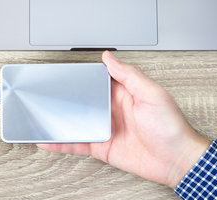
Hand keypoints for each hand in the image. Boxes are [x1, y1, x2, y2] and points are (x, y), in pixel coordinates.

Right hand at [38, 51, 210, 188]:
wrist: (177, 161)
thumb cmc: (171, 127)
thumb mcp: (152, 93)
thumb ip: (129, 75)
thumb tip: (110, 57)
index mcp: (122, 93)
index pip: (96, 80)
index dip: (81, 76)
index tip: (64, 72)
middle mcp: (111, 109)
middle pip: (82, 100)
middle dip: (64, 98)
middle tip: (44, 95)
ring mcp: (105, 128)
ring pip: (75, 122)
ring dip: (59, 120)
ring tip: (39, 116)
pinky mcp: (101, 147)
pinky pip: (77, 144)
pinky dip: (62, 143)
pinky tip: (49, 140)